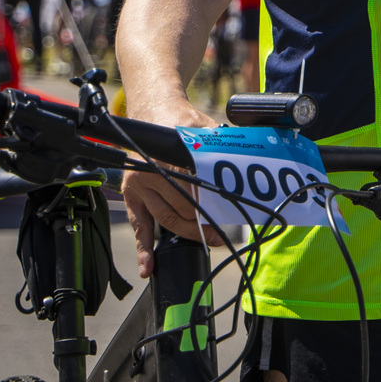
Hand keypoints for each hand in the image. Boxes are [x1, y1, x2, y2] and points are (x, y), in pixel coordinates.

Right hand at [118, 97, 223, 277]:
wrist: (153, 113)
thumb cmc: (183, 123)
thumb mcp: (206, 128)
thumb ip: (222, 145)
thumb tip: (249, 158)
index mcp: (173, 156)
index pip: (197, 189)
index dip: (214, 206)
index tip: (229, 218)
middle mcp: (154, 172)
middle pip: (184, 208)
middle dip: (205, 223)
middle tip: (222, 234)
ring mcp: (140, 185)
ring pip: (167, 219)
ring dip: (188, 234)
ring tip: (208, 241)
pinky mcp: (131, 195)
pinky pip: (139, 226)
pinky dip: (143, 249)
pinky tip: (148, 268)